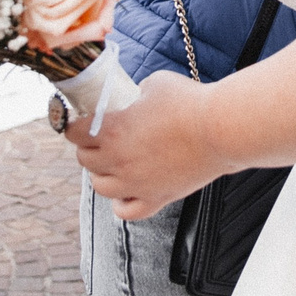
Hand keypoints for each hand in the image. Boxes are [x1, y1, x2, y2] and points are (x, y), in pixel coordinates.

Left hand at [64, 71, 229, 220]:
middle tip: (100, 138)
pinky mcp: (157, 197)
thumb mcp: (154, 84)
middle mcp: (118, 160)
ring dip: (102, 173)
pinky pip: (127, 211)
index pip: (73, 133)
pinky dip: (122, 202)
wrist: (222, 129)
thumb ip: (135, 93)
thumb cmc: (191, 103)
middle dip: (88, 147)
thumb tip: (134, 97)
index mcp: (112, 130)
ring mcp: (136, 183)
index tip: (80, 121)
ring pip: (100, 187)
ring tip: (113, 163)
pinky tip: (128, 190)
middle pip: (84, 160)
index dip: (74, 124)